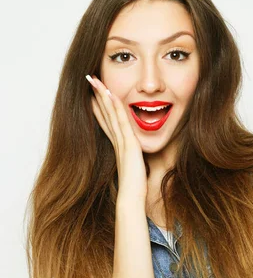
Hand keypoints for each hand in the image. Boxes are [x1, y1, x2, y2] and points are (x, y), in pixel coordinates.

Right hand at [86, 75, 147, 202]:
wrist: (132, 197)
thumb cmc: (135, 186)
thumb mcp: (135, 167)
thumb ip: (135, 159)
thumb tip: (137, 156)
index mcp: (119, 145)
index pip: (107, 122)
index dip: (99, 108)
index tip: (93, 95)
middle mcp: (117, 140)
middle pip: (105, 114)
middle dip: (97, 96)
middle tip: (90, 80)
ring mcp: (121, 141)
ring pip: (110, 114)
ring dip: (103, 96)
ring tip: (95, 80)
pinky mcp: (128, 143)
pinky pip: (121, 121)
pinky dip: (115, 107)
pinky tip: (111, 94)